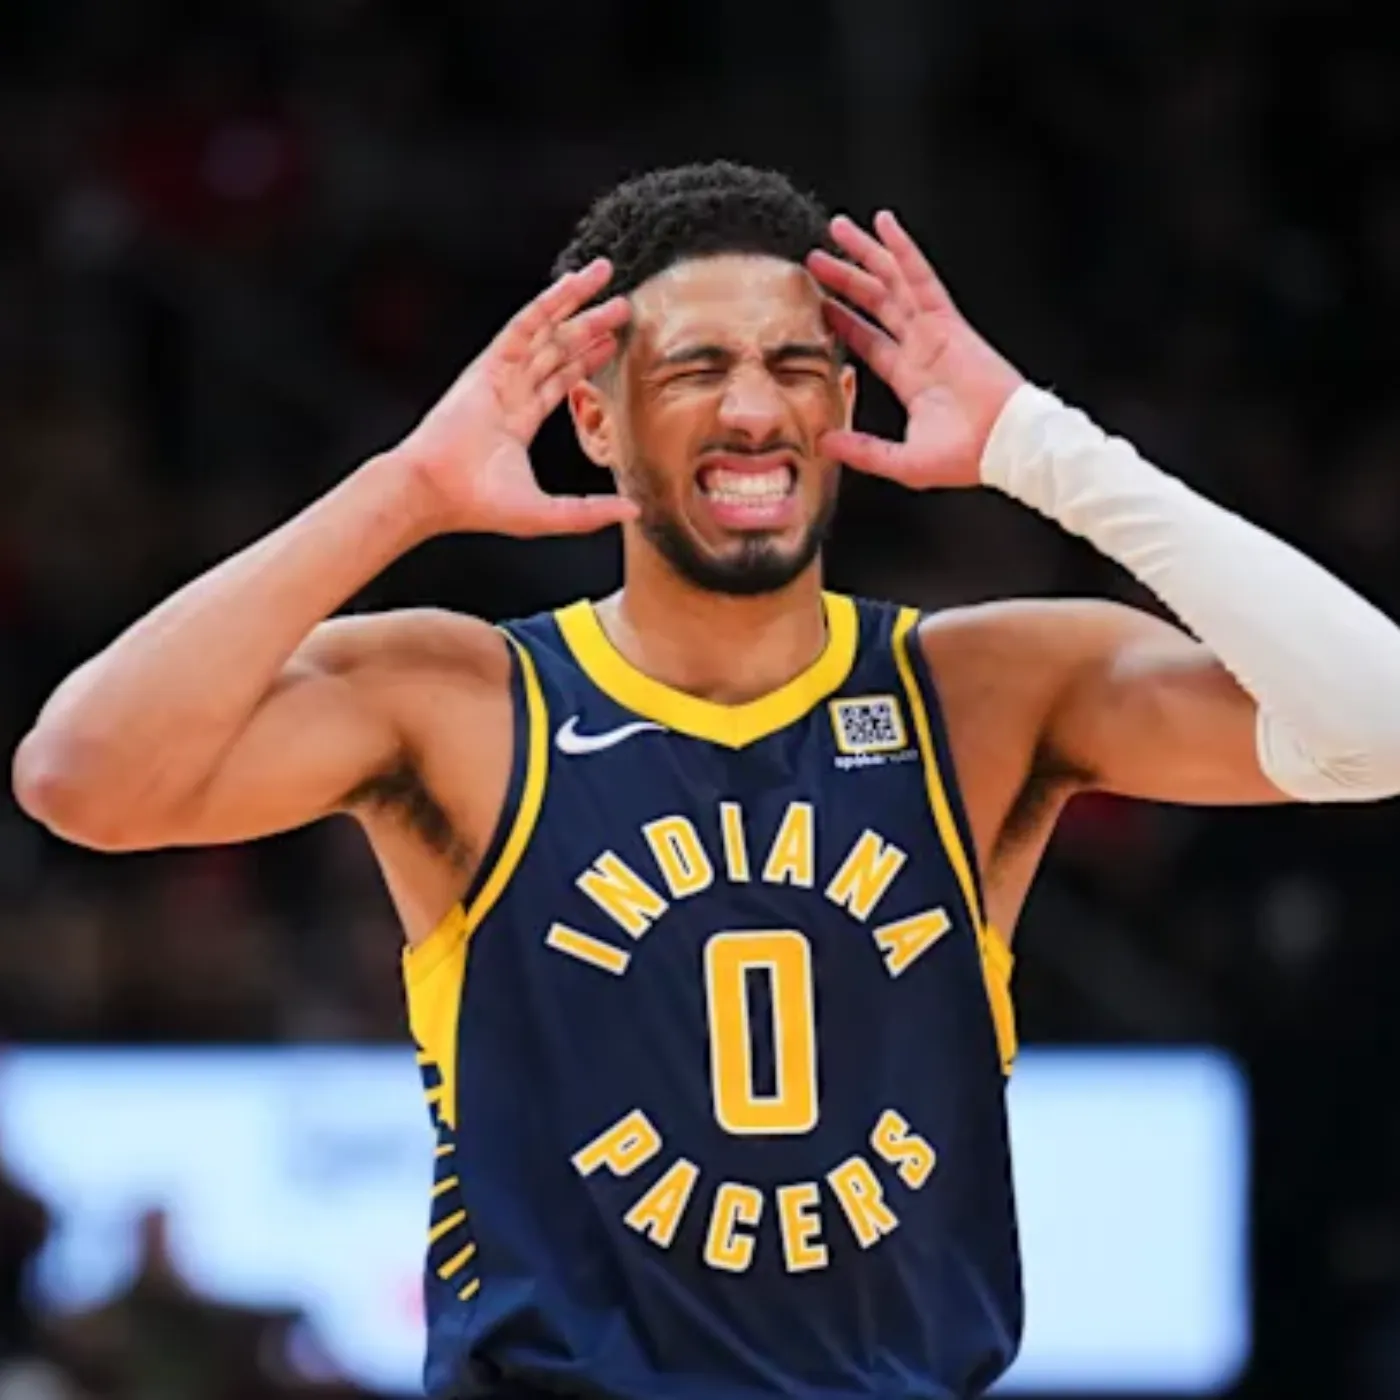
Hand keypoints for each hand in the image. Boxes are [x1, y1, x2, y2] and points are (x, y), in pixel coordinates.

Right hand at [397, 259, 639, 535]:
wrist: (435, 491)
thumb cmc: (478, 505)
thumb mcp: (550, 514)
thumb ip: (591, 511)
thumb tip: (633, 509)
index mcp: (517, 421)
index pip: (558, 380)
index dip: (585, 359)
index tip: (609, 342)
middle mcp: (508, 392)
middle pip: (556, 348)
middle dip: (589, 325)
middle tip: (621, 306)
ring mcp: (498, 375)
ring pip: (545, 330)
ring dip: (575, 304)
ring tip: (604, 278)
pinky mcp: (488, 364)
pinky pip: (524, 325)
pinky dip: (548, 303)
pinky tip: (571, 284)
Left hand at [807, 212, 1024, 488]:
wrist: (1004, 445)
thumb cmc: (964, 457)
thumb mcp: (901, 461)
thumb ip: (861, 450)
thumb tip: (823, 442)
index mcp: (910, 378)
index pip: (869, 339)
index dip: (844, 320)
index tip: (820, 302)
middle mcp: (920, 347)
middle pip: (875, 302)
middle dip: (846, 277)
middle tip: (816, 256)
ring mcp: (934, 331)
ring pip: (891, 282)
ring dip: (865, 254)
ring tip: (838, 229)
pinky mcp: (947, 321)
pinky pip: (920, 277)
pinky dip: (902, 249)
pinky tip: (884, 224)